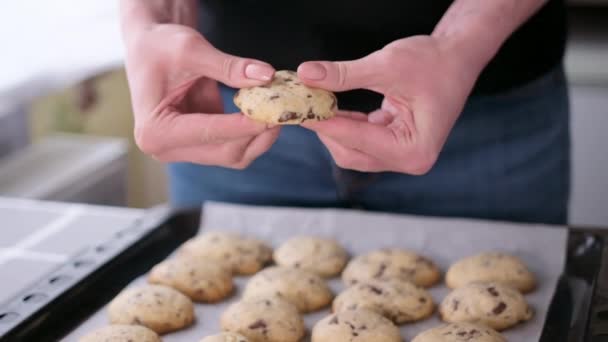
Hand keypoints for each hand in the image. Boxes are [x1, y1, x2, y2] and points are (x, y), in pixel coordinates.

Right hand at [123, 24, 279, 168]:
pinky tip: (269, 113)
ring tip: (280, 111)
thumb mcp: (192, 50)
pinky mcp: (201, 145)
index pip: (208, 133)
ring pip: (234, 154)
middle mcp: (167, 148)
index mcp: (155, 131)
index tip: (272, 115)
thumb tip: (265, 76)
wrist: (150, 47)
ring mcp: (185, 149)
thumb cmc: (160, 46)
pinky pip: (235, 145)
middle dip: (256, 134)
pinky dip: (254, 132)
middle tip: (284, 112)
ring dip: (260, 136)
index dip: (243, 126)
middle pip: (224, 152)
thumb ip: (229, 67)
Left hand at [297, 36, 479, 173]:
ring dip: (334, 127)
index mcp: (414, 149)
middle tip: (302, 106)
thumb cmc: (434, 62)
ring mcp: (403, 155)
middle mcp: (410, 160)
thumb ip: (345, 74)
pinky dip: (346, 124)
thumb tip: (307, 75)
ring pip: (353, 149)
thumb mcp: (387, 65)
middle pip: (351, 154)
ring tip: (314, 104)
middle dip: (327, 130)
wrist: (457, 58)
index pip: (356, 140)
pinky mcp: (396, 145)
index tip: (297, 111)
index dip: (323, 124)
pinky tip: (331, 106)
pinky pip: (362, 140)